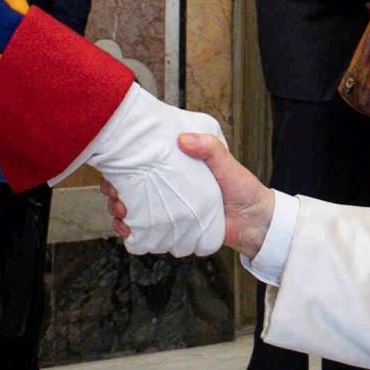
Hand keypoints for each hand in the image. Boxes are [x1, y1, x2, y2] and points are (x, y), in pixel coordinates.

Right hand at [101, 133, 275, 258]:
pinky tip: (128, 230)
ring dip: (118, 210)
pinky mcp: (170, 227)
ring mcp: (167, 207)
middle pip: (128, 185)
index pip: (141, 161)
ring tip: (122, 213)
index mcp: (176, 165)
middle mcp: (167, 185)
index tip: (116, 169)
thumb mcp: (226, 162)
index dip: (123, 165)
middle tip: (117, 195)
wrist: (255, 223)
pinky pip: (144, 229)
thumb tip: (182, 139)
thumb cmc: (242, 189)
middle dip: (114, 190)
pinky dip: (131, 231)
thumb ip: (209, 148)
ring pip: (131, 207)